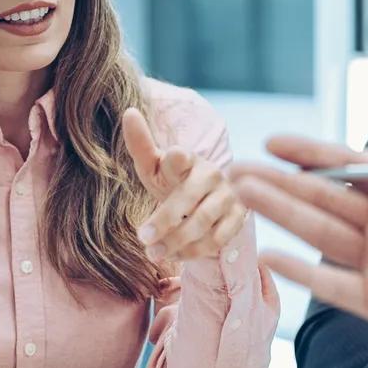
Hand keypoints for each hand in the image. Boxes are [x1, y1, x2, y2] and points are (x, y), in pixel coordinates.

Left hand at [122, 107, 245, 262]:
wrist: (205, 200)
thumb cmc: (173, 181)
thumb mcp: (154, 166)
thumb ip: (141, 144)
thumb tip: (129, 112)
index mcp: (188, 158)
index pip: (181, 156)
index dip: (176, 158)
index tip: (171, 158)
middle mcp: (211, 174)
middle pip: (188, 198)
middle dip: (164, 219)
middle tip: (142, 237)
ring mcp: (228, 196)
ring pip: (202, 222)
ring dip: (175, 241)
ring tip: (153, 253)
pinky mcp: (238, 218)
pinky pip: (216, 240)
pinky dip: (193, 251)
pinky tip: (175, 256)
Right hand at [230, 54, 367, 361]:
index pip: (350, 166)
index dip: (312, 154)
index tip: (274, 142)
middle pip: (325, 199)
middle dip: (280, 184)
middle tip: (236, 171)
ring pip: (321, 235)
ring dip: (282, 215)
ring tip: (242, 197)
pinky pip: (332, 284)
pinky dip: (300, 271)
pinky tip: (268, 254)